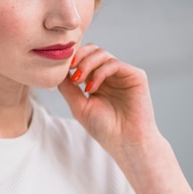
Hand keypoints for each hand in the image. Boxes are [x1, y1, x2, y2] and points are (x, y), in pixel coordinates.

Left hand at [58, 43, 159, 157]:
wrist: (126, 142)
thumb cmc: (104, 128)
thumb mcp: (78, 105)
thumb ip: (67, 88)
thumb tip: (57, 71)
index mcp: (98, 79)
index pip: (84, 57)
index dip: (73, 58)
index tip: (61, 68)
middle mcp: (110, 74)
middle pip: (93, 50)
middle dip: (79, 56)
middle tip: (70, 69)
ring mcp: (123, 74)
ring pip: (102, 54)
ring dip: (87, 64)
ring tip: (79, 81)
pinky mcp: (135, 76)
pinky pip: (114, 63)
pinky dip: (100, 72)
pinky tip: (92, 87)